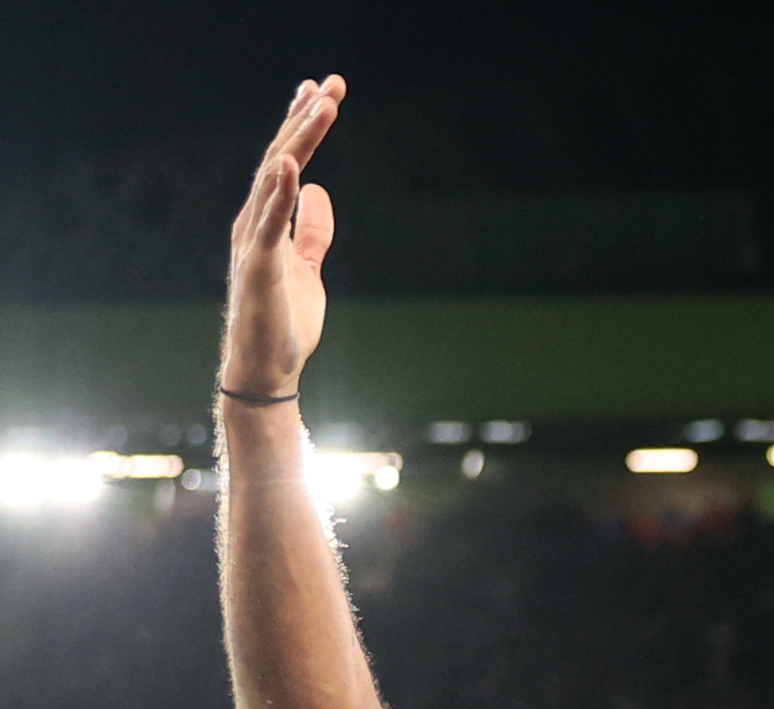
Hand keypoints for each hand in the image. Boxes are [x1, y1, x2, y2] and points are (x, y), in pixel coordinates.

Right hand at [220, 76, 345, 400]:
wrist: (268, 371)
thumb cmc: (284, 323)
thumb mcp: (308, 267)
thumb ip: (312, 230)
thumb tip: (319, 191)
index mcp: (267, 222)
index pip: (285, 161)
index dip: (302, 125)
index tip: (319, 90)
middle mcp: (254, 223)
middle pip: (281, 158)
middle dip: (304, 119)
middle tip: (329, 82)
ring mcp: (253, 243)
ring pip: (276, 180)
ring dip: (298, 139)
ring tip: (319, 103)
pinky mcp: (258, 267)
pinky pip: (268, 223)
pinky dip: (277, 192)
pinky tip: (288, 162)